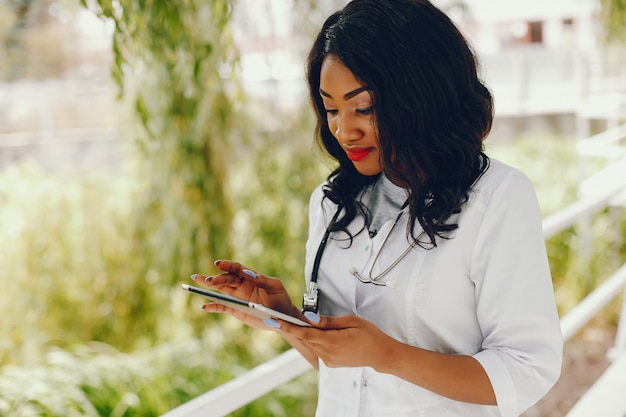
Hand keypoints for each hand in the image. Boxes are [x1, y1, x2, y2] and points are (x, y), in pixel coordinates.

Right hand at [192, 260, 301, 329]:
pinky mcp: (237, 310)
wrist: (283, 318)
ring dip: (210, 286)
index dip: (227, 265)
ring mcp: (238, 298)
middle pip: (226, 279)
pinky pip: (222, 307)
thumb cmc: (281, 299)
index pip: (237, 269)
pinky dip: (213, 306)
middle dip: (216, 278)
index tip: (218, 263)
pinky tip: (204, 307)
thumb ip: (263, 280)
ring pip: (221, 289)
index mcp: (251, 278)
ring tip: (197, 281)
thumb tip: (249, 273)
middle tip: (208, 280)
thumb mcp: (275, 287)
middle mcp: (242, 286)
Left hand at [279, 314, 396, 369]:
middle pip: (305, 338)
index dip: (288, 327)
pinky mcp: (330, 363)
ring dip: (303, 333)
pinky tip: (314, 331)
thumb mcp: (351, 321)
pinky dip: (312, 339)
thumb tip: (310, 317)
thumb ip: (328, 320)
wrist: (380, 354)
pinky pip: (317, 348)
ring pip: (310, 343)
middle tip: (279, 316)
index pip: (305, 333)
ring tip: (294, 321)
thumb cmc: (370, 335)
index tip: (275, 321)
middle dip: (292, 327)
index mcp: (333, 341)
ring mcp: (329, 360)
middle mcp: (328, 353)